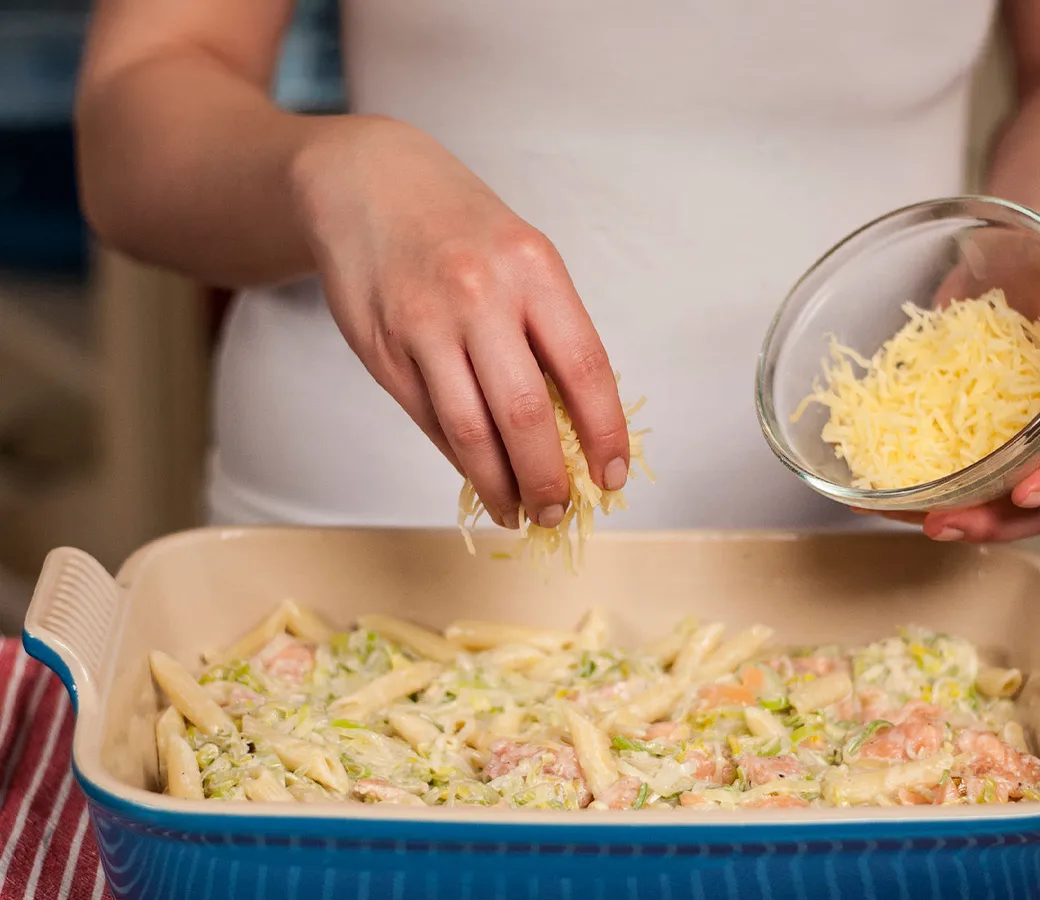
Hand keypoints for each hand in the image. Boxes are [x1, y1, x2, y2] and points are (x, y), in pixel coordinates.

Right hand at [289, 117, 628, 529]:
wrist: (364, 181)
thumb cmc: (459, 227)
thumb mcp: (523, 256)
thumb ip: (549, 332)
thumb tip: (578, 428)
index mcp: (533, 268)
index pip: (586, 368)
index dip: (605, 434)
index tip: (612, 477)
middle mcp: (479, 294)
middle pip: (526, 414)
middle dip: (548, 480)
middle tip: (558, 512)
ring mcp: (424, 324)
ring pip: (471, 432)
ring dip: (502, 486)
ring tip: (520, 513)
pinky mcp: (382, 350)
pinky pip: (431, 423)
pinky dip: (462, 460)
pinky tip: (482, 478)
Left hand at [876, 216, 1039, 542]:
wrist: (1004, 276)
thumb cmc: (1034, 270)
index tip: (1029, 492)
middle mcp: (1039, 433)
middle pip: (1031, 502)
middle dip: (992, 523)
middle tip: (947, 525)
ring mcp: (996, 446)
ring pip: (983, 504)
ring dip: (945, 519)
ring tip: (901, 517)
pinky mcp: (955, 444)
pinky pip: (940, 483)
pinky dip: (906, 497)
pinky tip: (868, 498)